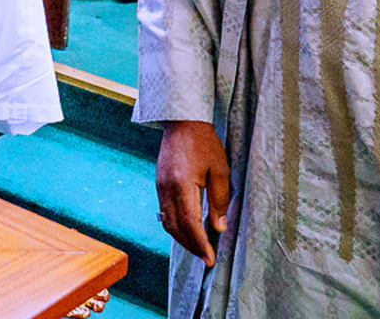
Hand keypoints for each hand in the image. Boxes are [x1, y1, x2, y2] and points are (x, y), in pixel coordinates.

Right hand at [156, 120, 229, 266]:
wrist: (183, 121)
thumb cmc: (205, 143)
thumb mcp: (220, 171)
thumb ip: (219, 200)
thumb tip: (217, 228)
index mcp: (182, 184)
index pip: (189, 223)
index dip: (200, 244)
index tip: (210, 259)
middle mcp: (166, 188)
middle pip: (175, 227)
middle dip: (191, 245)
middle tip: (206, 257)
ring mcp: (160, 186)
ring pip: (167, 222)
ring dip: (182, 237)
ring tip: (198, 246)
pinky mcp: (159, 183)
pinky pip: (164, 211)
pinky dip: (175, 225)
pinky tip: (187, 228)